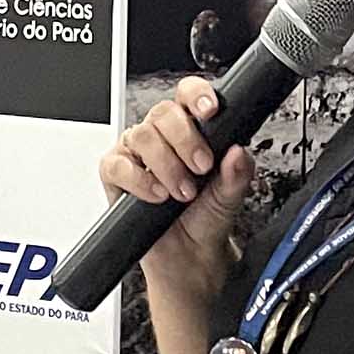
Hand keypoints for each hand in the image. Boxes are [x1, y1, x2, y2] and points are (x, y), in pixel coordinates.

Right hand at [98, 78, 252, 306]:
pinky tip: (156, 195)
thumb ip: (238, 174)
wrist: (189, 257)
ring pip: (142, 135)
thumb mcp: (230, 197)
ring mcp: (137, 153)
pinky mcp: (115, 174)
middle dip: (185, 140)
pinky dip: (138, 180)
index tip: (210, 110)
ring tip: (181, 191)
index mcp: (191, 130)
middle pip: (163, 112)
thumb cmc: (206, 220)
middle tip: (201, 168)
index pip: (188, 96)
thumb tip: (239, 153)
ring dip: (166, 165)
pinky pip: (116, 164)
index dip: (196, 96)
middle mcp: (162, 137)